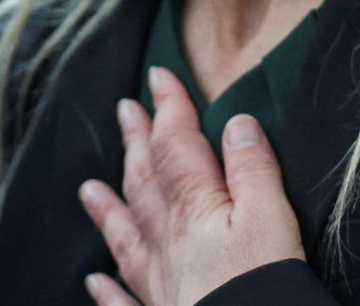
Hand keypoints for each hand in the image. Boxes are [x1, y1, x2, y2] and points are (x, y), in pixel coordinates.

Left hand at [79, 67, 303, 305]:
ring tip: (87, 188)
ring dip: (108, 210)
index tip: (158, 77)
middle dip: (136, 145)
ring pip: (127, 238)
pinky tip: (92, 281)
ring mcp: (159, 286)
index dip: (169, 110)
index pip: (177, 148)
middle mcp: (169, 243)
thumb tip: (236, 122)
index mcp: (197, 210)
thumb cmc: (263, 288)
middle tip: (122, 112)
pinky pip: (124, 303)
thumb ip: (253, 169)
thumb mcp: (272, 219)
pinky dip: (107, 290)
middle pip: (146, 184)